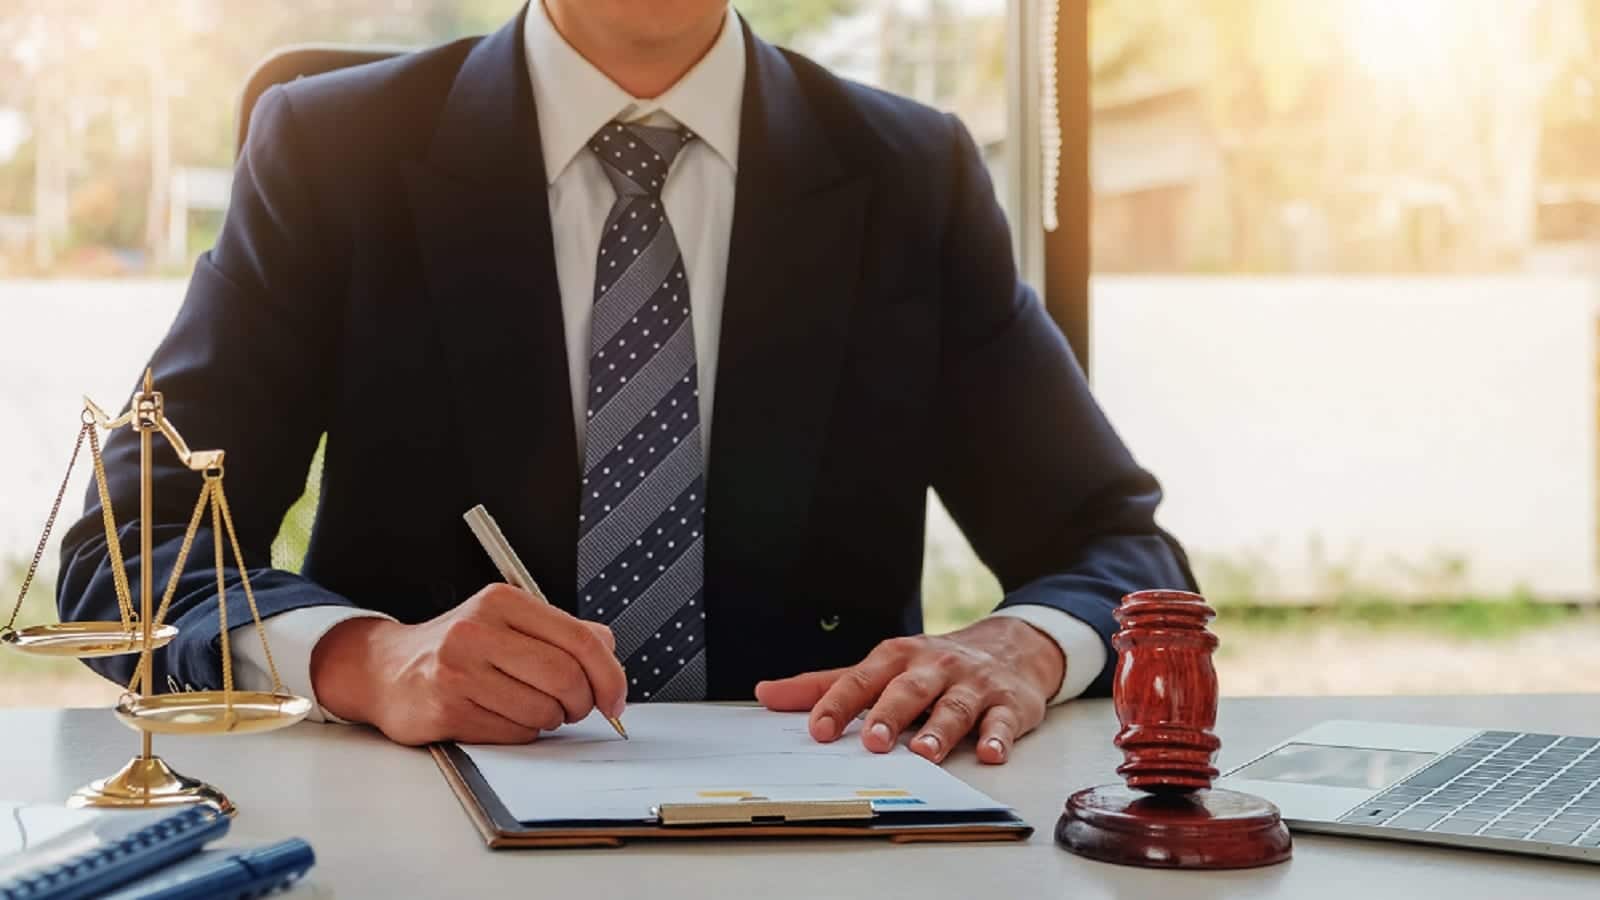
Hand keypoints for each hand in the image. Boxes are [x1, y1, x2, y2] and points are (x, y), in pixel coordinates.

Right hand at [310, 585, 626, 745]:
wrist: (386, 669)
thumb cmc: (459, 649)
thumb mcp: (509, 623)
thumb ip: (562, 632)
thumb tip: (610, 652)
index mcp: (502, 601)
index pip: (580, 639)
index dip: (609, 675)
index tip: (616, 698)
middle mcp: (477, 630)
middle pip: (565, 677)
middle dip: (582, 703)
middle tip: (576, 708)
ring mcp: (458, 670)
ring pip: (542, 711)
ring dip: (549, 720)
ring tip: (531, 709)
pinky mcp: (445, 709)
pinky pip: (513, 733)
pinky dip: (521, 733)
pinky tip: (503, 717)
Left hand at [755, 618, 1063, 764]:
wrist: (1010, 646)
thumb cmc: (933, 665)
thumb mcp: (881, 667)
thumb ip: (826, 685)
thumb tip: (767, 694)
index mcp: (897, 658)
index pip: (863, 680)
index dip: (840, 703)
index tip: (819, 729)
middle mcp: (933, 668)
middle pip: (909, 690)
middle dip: (890, 714)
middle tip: (872, 742)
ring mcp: (973, 685)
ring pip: (955, 707)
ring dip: (940, 729)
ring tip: (925, 752)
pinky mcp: (1008, 704)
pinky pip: (1002, 721)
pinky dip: (996, 736)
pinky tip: (988, 752)